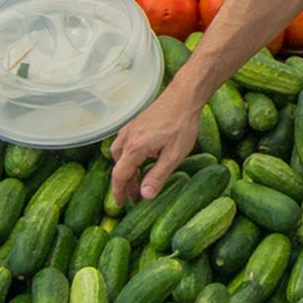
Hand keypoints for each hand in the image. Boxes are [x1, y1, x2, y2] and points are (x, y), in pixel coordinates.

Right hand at [110, 86, 203, 202]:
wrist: (184, 97)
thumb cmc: (182, 126)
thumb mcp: (174, 156)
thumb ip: (158, 176)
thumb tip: (144, 196)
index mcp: (134, 148)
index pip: (119, 176)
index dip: (119, 192)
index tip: (120, 205)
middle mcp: (126, 139)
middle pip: (119, 167)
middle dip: (126, 184)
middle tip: (136, 198)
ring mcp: (129, 130)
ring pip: (120, 156)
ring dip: (128, 171)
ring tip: (140, 181)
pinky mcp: (135, 124)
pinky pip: (125, 146)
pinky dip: (130, 158)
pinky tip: (142, 161)